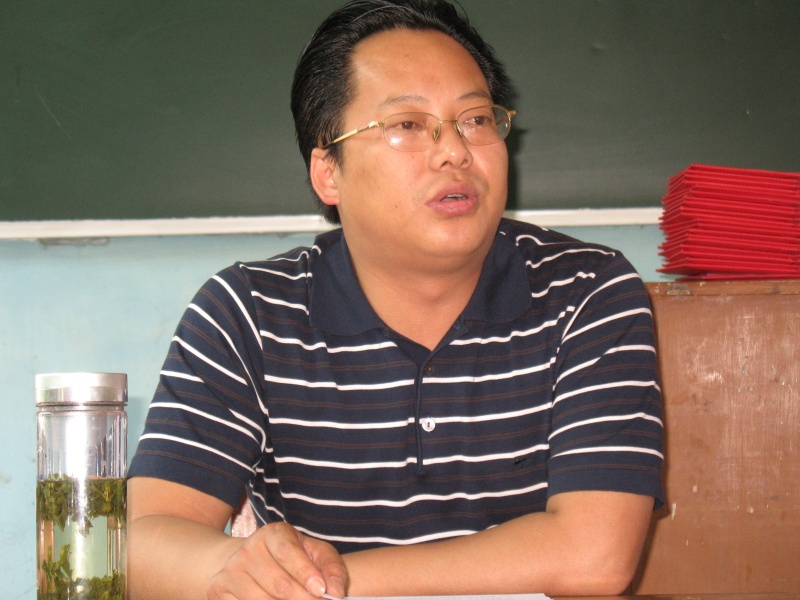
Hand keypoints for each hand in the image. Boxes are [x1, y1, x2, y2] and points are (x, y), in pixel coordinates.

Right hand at [207, 522, 347, 599]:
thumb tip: (337, 591)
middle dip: (302, 599)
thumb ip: (330, 567)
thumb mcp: (313, 553)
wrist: (249, 561)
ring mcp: (230, 570)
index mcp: (273, 533)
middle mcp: (248, 549)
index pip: (288, 553)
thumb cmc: (290, 558)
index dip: (305, 573)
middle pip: (278, 584)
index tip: (322, 591)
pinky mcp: (217, 590)